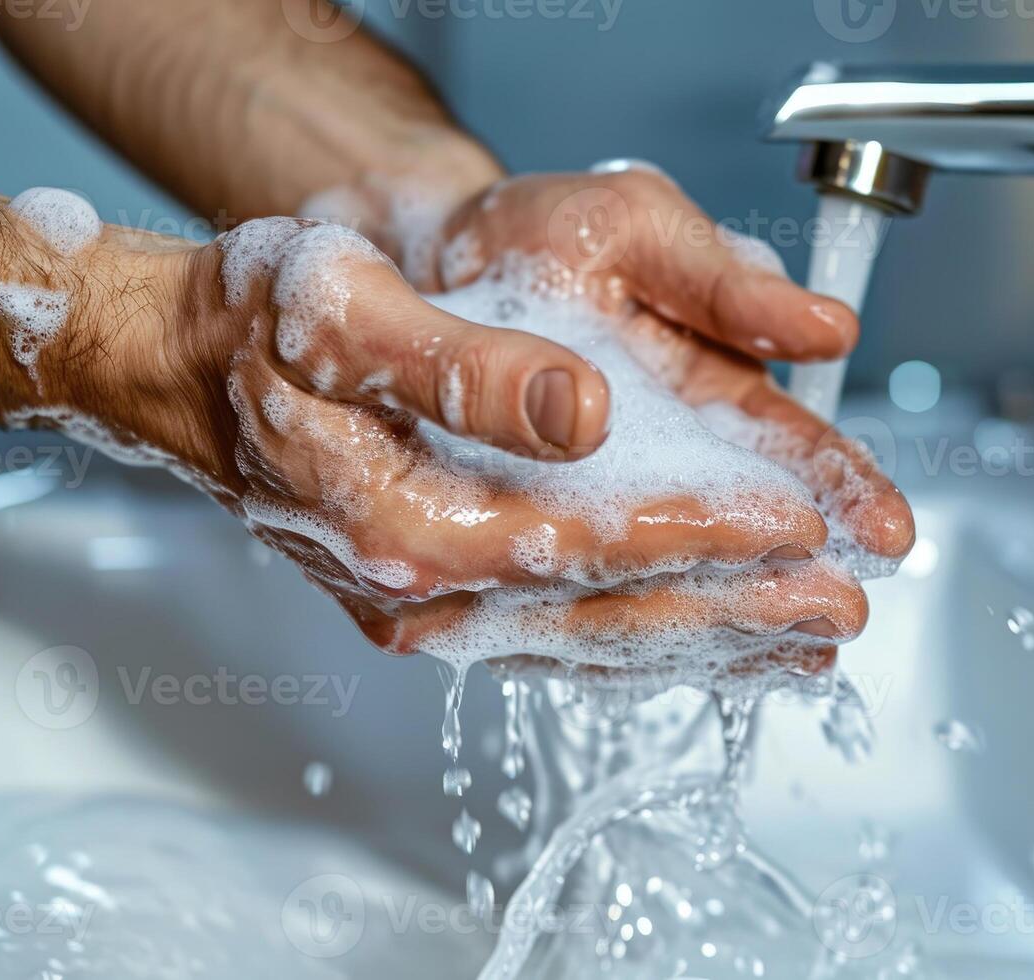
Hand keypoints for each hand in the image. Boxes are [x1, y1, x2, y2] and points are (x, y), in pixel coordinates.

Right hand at [54, 218, 867, 660]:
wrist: (191, 369)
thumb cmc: (263, 328)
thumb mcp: (347, 315)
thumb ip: (464, 371)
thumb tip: (582, 413)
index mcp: (403, 526)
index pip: (585, 543)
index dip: (700, 534)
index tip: (795, 524)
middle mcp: (421, 595)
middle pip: (607, 614)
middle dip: (734, 612)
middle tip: (842, 609)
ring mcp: (431, 610)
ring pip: (594, 642)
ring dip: (708, 645)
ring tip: (805, 646)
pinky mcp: (443, 603)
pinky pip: (562, 640)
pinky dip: (646, 644)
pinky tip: (708, 645)